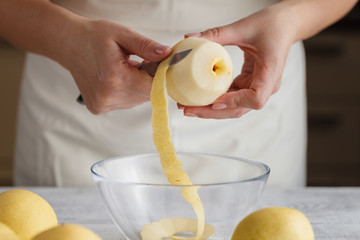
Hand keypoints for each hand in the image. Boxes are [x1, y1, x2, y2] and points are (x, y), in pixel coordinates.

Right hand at [61, 19, 170, 113]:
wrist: (69, 44)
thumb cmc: (94, 37)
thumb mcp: (123, 34)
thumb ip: (147, 46)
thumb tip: (167, 55)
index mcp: (115, 78)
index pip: (153, 88)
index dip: (161, 77)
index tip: (159, 66)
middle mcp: (108, 97)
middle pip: (146, 96)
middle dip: (149, 81)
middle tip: (139, 63)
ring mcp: (102, 105)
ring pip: (137, 101)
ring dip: (138, 87)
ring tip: (126, 70)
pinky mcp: (99, 108)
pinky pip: (126, 103)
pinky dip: (128, 92)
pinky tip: (117, 79)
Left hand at [182, 5, 296, 118]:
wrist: (286, 25)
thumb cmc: (272, 25)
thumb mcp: (243, 27)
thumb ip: (217, 34)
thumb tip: (190, 37)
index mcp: (270, 73)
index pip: (256, 98)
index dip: (235, 102)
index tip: (216, 101)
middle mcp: (265, 86)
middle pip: (239, 109)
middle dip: (212, 112)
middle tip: (188, 110)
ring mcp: (257, 87)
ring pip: (233, 107)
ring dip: (210, 109)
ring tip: (188, 107)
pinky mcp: (249, 85)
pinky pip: (231, 97)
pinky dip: (215, 99)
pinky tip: (198, 98)